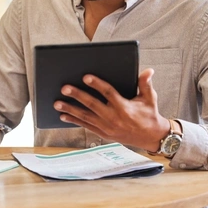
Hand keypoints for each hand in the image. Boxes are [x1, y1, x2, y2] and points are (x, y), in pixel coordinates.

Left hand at [53, 68, 168, 151]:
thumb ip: (145, 83)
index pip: (108, 93)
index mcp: (124, 107)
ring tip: (56, 102)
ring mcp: (107, 127)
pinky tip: (63, 115)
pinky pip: (86, 126)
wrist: (150, 137)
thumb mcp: (150, 98)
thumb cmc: (149, 114)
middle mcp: (114, 118)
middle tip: (64, 88)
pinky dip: (74, 121)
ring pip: (85, 117)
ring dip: (70, 109)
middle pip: (92, 105)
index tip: (85, 77)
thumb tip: (148, 70)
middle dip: (77, 96)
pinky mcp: (103, 134)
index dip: (97, 84)